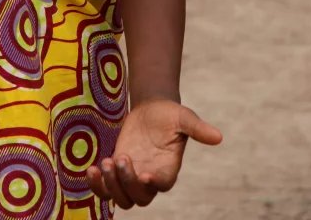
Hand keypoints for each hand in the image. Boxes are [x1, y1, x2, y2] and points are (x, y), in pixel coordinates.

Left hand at [86, 98, 221, 208]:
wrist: (152, 110)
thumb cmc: (170, 114)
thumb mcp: (184, 118)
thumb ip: (197, 129)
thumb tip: (219, 136)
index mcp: (168, 169)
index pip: (162, 185)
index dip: (153, 183)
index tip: (145, 172)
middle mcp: (151, 178)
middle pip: (140, 198)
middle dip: (127, 183)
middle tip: (121, 157)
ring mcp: (133, 176)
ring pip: (122, 199)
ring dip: (111, 186)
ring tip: (104, 163)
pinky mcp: (118, 170)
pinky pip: (106, 189)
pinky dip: (98, 185)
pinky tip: (91, 169)